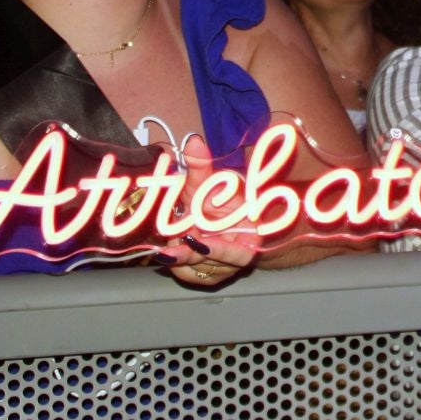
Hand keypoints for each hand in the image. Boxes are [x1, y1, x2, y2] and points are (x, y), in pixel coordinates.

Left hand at [159, 134, 259, 288]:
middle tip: (168, 246)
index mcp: (251, 236)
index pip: (240, 254)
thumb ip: (200, 166)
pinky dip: (176, 262)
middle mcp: (239, 258)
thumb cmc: (215, 198)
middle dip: (188, 252)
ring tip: (176, 233)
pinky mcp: (206, 277)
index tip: (198, 241)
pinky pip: (186, 275)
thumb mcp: (206, 183)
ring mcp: (223, 271)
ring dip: (180, 254)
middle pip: (212, 264)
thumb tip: (193, 142)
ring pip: (196, 270)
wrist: (213, 213)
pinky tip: (175, 244)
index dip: (219, 250)